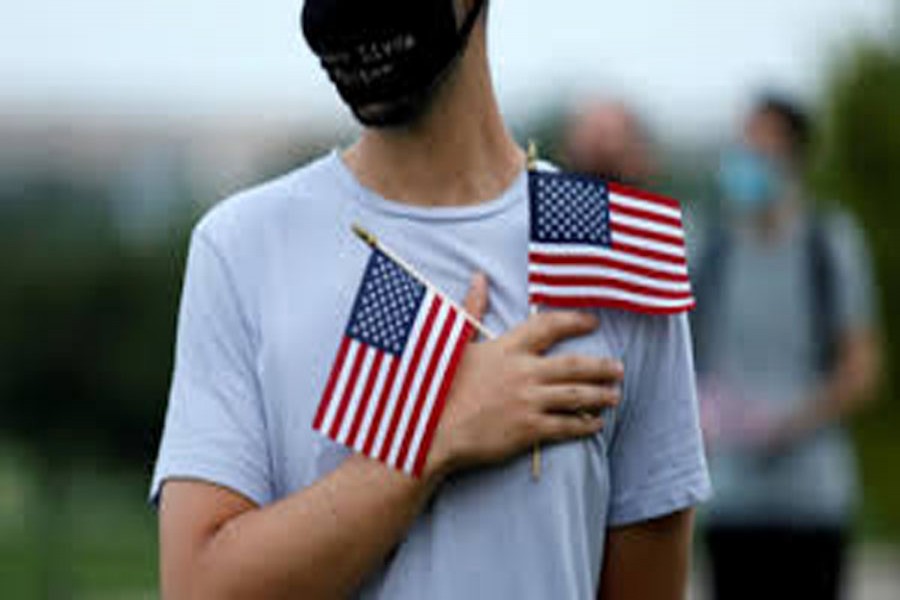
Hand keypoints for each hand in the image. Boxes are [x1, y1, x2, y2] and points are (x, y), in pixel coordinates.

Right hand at [426, 274, 623, 478]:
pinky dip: (585, 424)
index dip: (574, 321)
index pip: (548, 327)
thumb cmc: (440, 386)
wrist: (433, 430)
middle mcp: (523, 372)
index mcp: (507, 348)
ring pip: (576, 395)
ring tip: (615, 395)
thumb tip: (479, 278)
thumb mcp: (456, 343)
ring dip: (600, 395)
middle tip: (619, 368)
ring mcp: (528, 402)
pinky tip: (595, 423)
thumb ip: (473, 309)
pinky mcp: (528, 429)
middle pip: (574, 365)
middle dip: (601, 367)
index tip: (592, 322)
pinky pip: (566, 425)